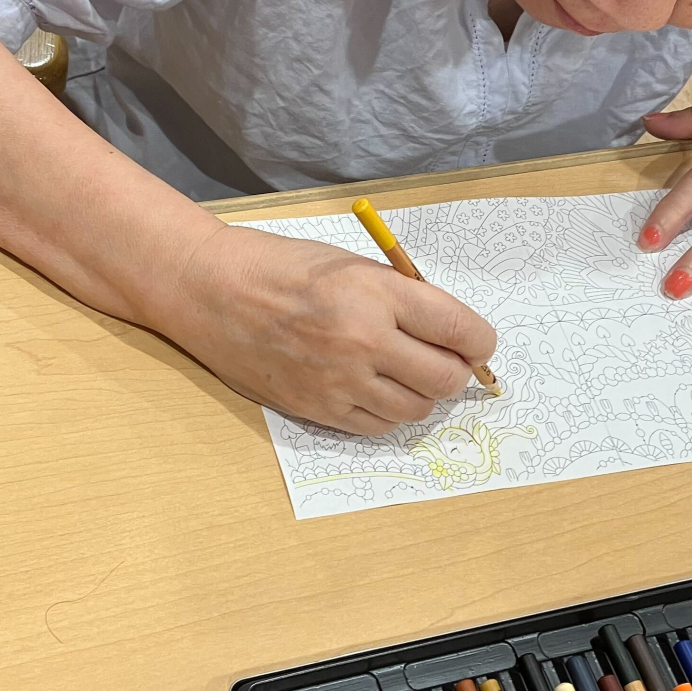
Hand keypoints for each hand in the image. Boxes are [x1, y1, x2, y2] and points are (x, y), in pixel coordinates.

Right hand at [159, 222, 497, 434]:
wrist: (211, 291)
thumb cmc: (280, 267)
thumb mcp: (350, 264)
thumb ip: (401, 297)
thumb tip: (448, 333)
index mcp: (375, 293)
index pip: (460, 330)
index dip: (480, 341)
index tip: (478, 344)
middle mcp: (363, 341)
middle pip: (446, 377)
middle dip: (457, 370)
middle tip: (446, 360)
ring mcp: (340, 381)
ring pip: (417, 409)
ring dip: (423, 394)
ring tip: (407, 374)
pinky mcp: (319, 409)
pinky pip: (379, 425)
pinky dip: (389, 412)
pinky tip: (377, 389)